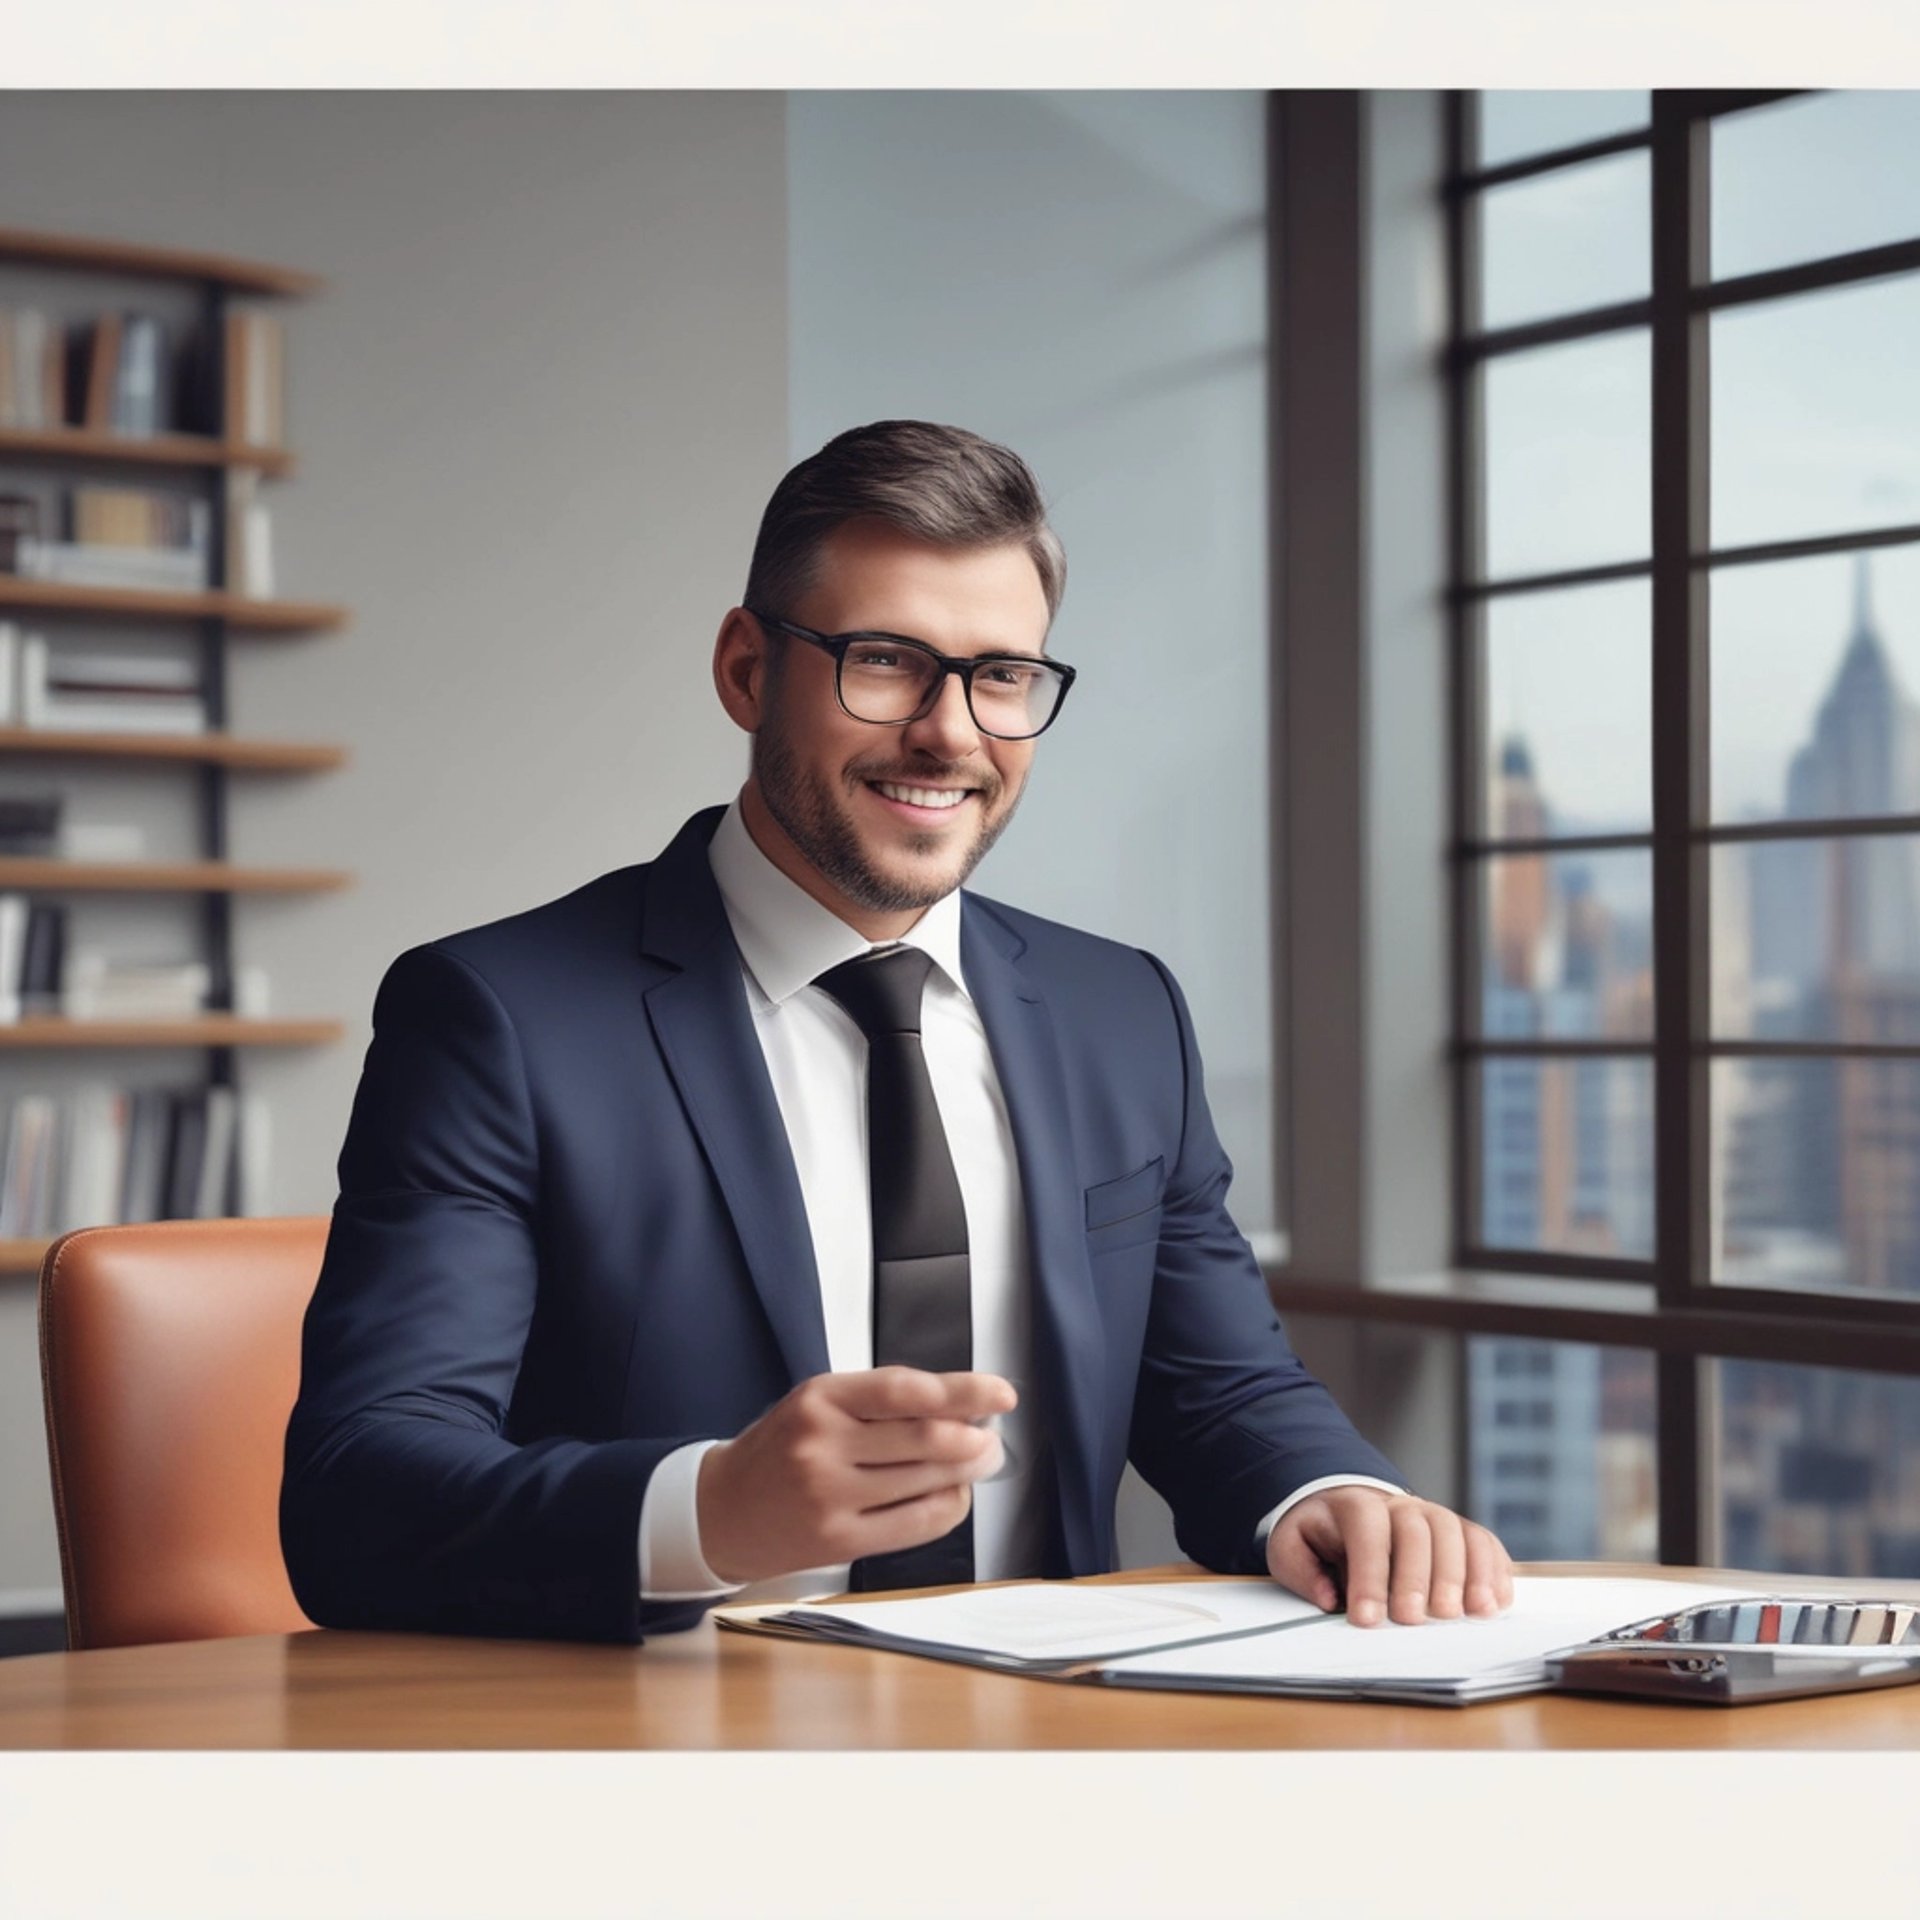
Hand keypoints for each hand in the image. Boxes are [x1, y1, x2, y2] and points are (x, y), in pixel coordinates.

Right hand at [695, 1367, 1015, 1583]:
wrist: (722, 1510)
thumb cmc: (780, 1450)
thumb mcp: (819, 1404)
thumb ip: (882, 1401)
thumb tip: (962, 1408)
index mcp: (821, 1398)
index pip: (906, 1389)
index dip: (963, 1391)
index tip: (999, 1394)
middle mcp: (823, 1444)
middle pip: (926, 1438)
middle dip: (974, 1438)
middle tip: (991, 1438)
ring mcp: (830, 1496)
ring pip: (926, 1481)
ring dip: (967, 1472)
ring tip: (978, 1462)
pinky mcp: (839, 1540)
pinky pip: (916, 1524)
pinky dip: (948, 1508)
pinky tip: (952, 1495)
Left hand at [1266, 1488, 1512, 1626]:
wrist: (1345, 1507)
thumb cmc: (1321, 1535)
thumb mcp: (1292, 1546)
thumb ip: (1301, 1569)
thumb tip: (1329, 1597)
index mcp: (1354, 1505)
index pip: (1366, 1533)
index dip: (1368, 1575)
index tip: (1367, 1619)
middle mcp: (1398, 1504)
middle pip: (1416, 1530)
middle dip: (1417, 1576)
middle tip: (1413, 1619)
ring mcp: (1432, 1515)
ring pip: (1455, 1532)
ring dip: (1464, 1574)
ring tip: (1466, 1614)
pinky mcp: (1459, 1532)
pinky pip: (1483, 1542)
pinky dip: (1493, 1570)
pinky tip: (1493, 1603)